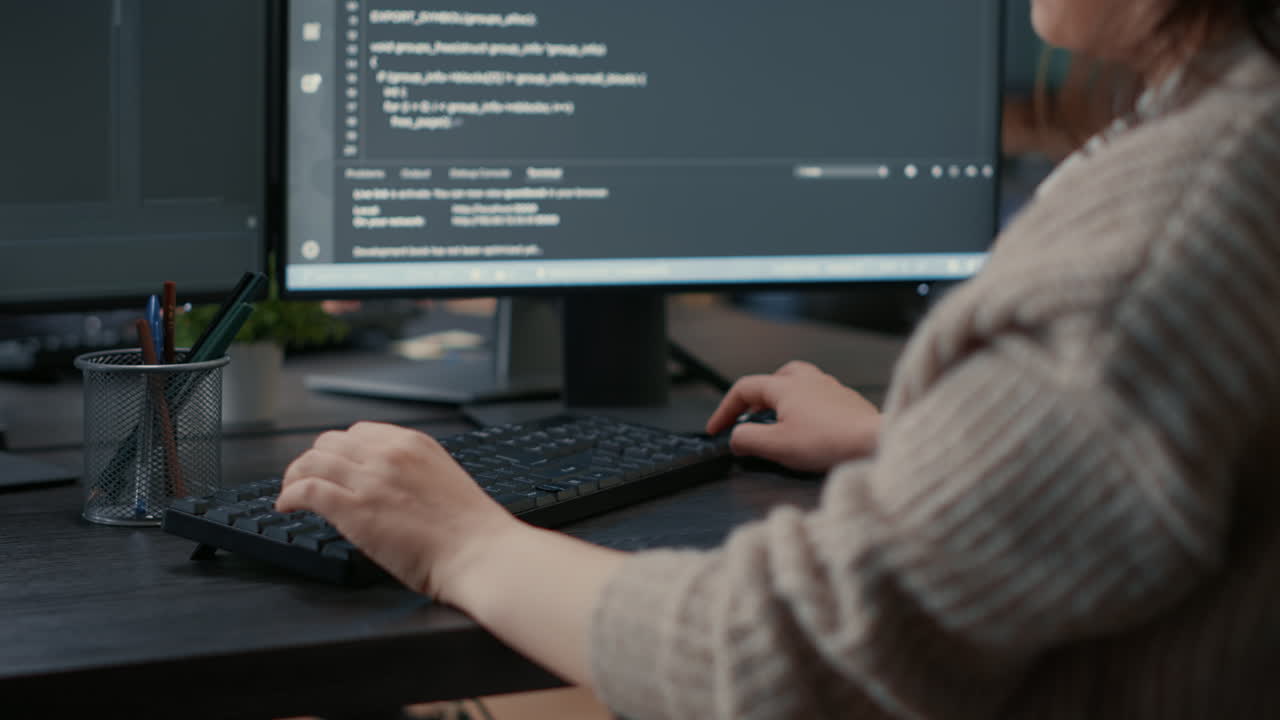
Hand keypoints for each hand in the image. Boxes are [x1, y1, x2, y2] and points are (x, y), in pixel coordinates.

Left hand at [276, 422, 519, 599]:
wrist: (480, 554)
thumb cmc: (470, 530)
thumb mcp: (442, 479)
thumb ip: (412, 472)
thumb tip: (382, 483)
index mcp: (414, 443)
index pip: (359, 432)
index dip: (340, 450)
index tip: (334, 466)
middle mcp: (389, 454)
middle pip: (330, 442)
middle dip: (314, 460)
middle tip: (307, 480)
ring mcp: (371, 480)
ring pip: (311, 461)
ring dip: (294, 476)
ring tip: (290, 492)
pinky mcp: (355, 510)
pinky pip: (307, 490)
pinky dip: (289, 495)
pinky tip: (286, 505)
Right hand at [706, 360, 880, 472]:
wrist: (873, 443)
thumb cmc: (829, 442)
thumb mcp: (776, 446)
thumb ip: (747, 440)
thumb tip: (736, 438)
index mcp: (785, 386)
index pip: (744, 389)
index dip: (725, 410)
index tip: (717, 429)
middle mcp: (808, 380)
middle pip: (772, 379)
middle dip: (755, 399)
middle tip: (748, 420)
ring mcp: (830, 387)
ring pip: (797, 384)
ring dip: (781, 401)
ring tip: (777, 423)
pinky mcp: (846, 401)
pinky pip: (817, 397)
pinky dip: (804, 408)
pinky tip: (807, 429)